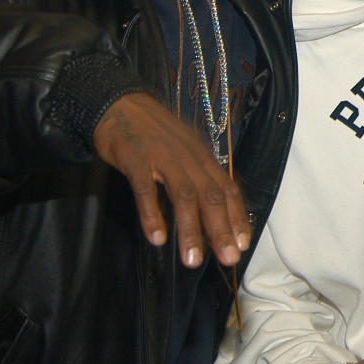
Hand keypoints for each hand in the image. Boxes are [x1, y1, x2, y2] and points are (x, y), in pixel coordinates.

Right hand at [92, 91, 250, 267]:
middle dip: (221, 229)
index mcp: (202, 156)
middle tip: (228, 258)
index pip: (227, 188)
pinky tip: (157, 237)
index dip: (236, 216)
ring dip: (190, 229)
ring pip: (184, 195)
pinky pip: (146, 189)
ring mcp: (163, 156)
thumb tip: (212, 215)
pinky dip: (152, 213)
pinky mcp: (136, 158)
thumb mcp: (183, 151)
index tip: (243, 244)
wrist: (121, 104)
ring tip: (192, 259)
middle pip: (211, 195)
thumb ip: (197, 178)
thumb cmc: (154, 134)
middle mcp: (189, 156)